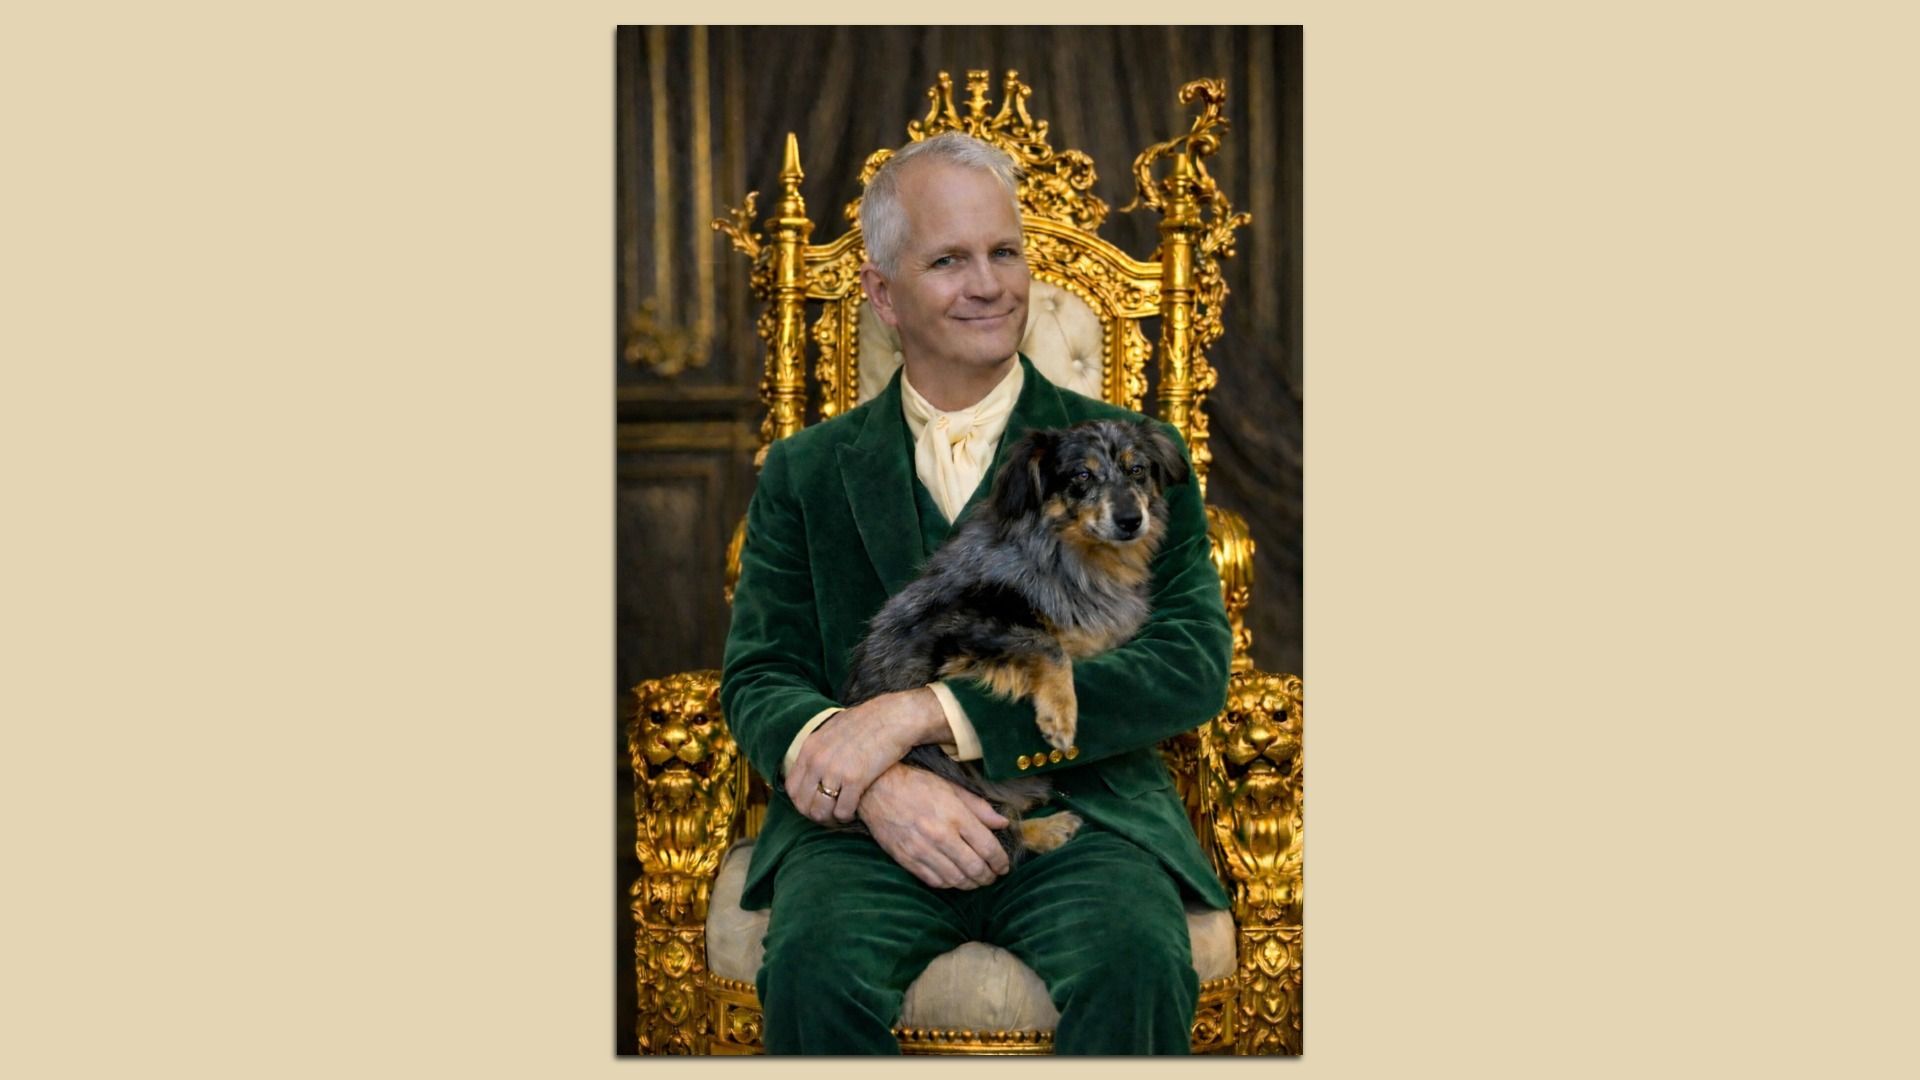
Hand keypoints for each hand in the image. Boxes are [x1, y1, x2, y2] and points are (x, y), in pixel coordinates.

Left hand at [785, 687, 948, 824]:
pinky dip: (847, 816)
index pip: (791, 787)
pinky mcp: (855, 779)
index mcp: (810, 748)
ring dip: (830, 818)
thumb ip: (820, 748)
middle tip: (827, 817)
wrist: (893, 717)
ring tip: (839, 817)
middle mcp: (818, 761)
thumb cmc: (867, 722)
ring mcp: (835, 770)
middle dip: (814, 814)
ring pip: (821, 811)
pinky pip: (843, 810)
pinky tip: (854, 812)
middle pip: (803, 803)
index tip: (813, 805)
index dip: (800, 802)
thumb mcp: (833, 729)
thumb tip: (813, 761)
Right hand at [856, 764, 1011, 889]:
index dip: (1000, 861)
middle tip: (993, 876)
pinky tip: (954, 879)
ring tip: (977, 880)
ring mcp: (922, 850)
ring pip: (955, 879)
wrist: (876, 789)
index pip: (987, 847)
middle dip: (988, 876)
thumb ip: (979, 807)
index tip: (1004, 865)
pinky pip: (934, 881)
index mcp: (955, 815)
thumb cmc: (916, 784)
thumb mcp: (951, 788)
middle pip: (974, 868)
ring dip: (971, 884)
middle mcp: (940, 835)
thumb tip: (1003, 823)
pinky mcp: (907, 859)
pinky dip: (949, 884)